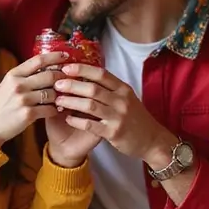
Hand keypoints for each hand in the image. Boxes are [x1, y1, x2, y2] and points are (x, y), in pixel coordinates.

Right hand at [0, 51, 69, 147]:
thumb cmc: (1, 104)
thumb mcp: (8, 85)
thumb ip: (25, 75)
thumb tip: (47, 66)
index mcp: (13, 74)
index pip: (38, 60)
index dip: (55, 56)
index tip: (66, 56)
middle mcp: (18, 84)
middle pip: (49, 75)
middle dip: (62, 78)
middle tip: (69, 81)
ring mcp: (23, 99)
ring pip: (52, 93)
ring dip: (59, 96)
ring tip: (60, 98)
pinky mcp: (28, 114)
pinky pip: (50, 109)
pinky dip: (54, 110)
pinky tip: (54, 110)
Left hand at [53, 63, 177, 164]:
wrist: (152, 140)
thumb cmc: (136, 118)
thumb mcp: (127, 98)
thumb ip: (110, 89)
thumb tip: (87, 76)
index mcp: (123, 89)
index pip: (101, 74)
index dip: (82, 69)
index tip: (66, 67)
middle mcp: (121, 100)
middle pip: (92, 88)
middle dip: (72, 85)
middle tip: (56, 83)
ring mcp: (118, 117)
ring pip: (90, 105)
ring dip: (71, 102)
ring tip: (58, 100)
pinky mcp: (114, 133)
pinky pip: (91, 125)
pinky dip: (77, 121)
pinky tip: (67, 118)